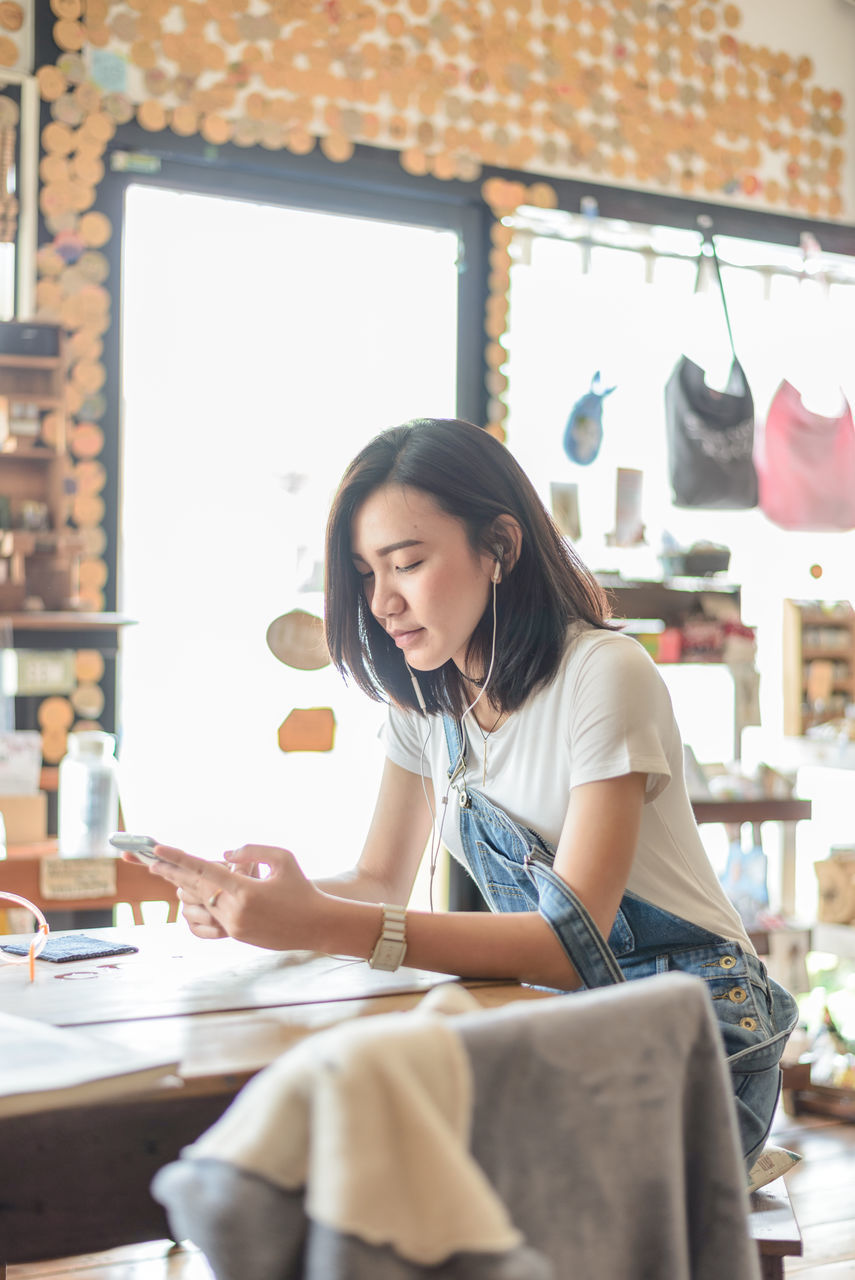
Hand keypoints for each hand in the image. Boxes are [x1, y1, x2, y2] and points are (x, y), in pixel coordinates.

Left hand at [142, 843, 325, 950]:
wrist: (317, 925)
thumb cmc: (302, 888)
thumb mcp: (283, 858)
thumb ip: (251, 852)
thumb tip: (224, 856)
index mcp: (246, 892)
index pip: (205, 871)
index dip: (179, 859)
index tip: (159, 850)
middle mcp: (235, 912)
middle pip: (195, 889)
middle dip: (172, 872)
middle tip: (151, 860)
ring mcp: (234, 927)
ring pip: (200, 904)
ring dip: (185, 888)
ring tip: (169, 873)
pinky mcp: (236, 937)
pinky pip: (210, 918)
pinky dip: (200, 904)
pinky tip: (190, 895)